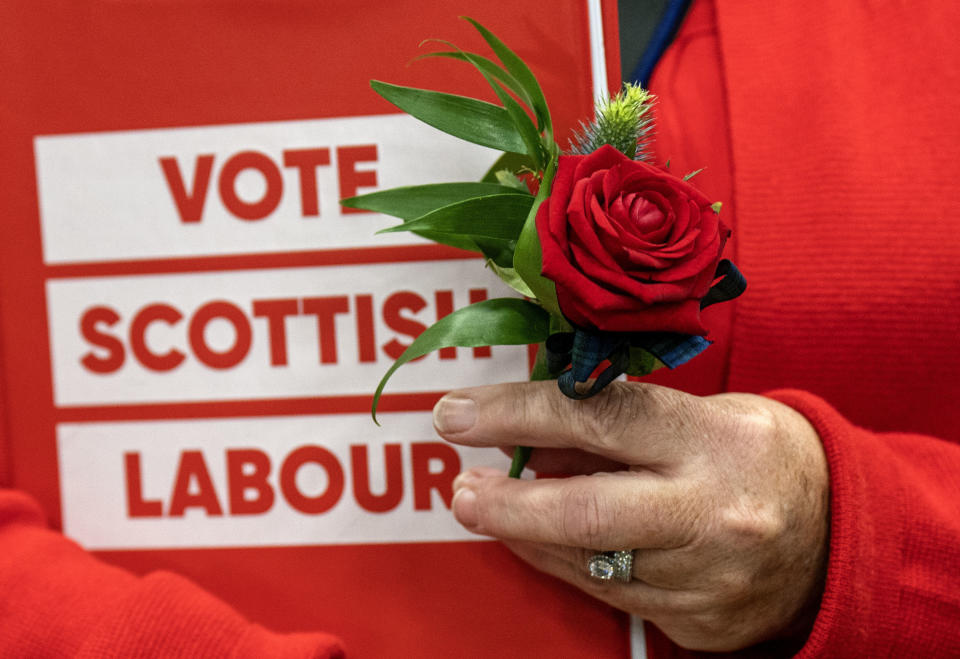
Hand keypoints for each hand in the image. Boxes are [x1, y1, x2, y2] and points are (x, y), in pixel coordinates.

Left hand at [433, 381, 828, 651]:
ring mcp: (708, 579)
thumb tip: (529, 435)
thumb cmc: (760, 455)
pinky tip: (536, 541)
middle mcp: (713, 513)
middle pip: (587, 512)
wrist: (840, 536)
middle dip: (508, 504)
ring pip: (589, 562)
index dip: (520, 412)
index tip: (459, 413)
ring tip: (485, 506)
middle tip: (459, 489)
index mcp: (717, 440)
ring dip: (526, 535)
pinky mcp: (701, 624)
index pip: (602, 417)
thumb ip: (617, 426)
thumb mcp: (702, 413)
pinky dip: (564, 564)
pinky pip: (611, 595)